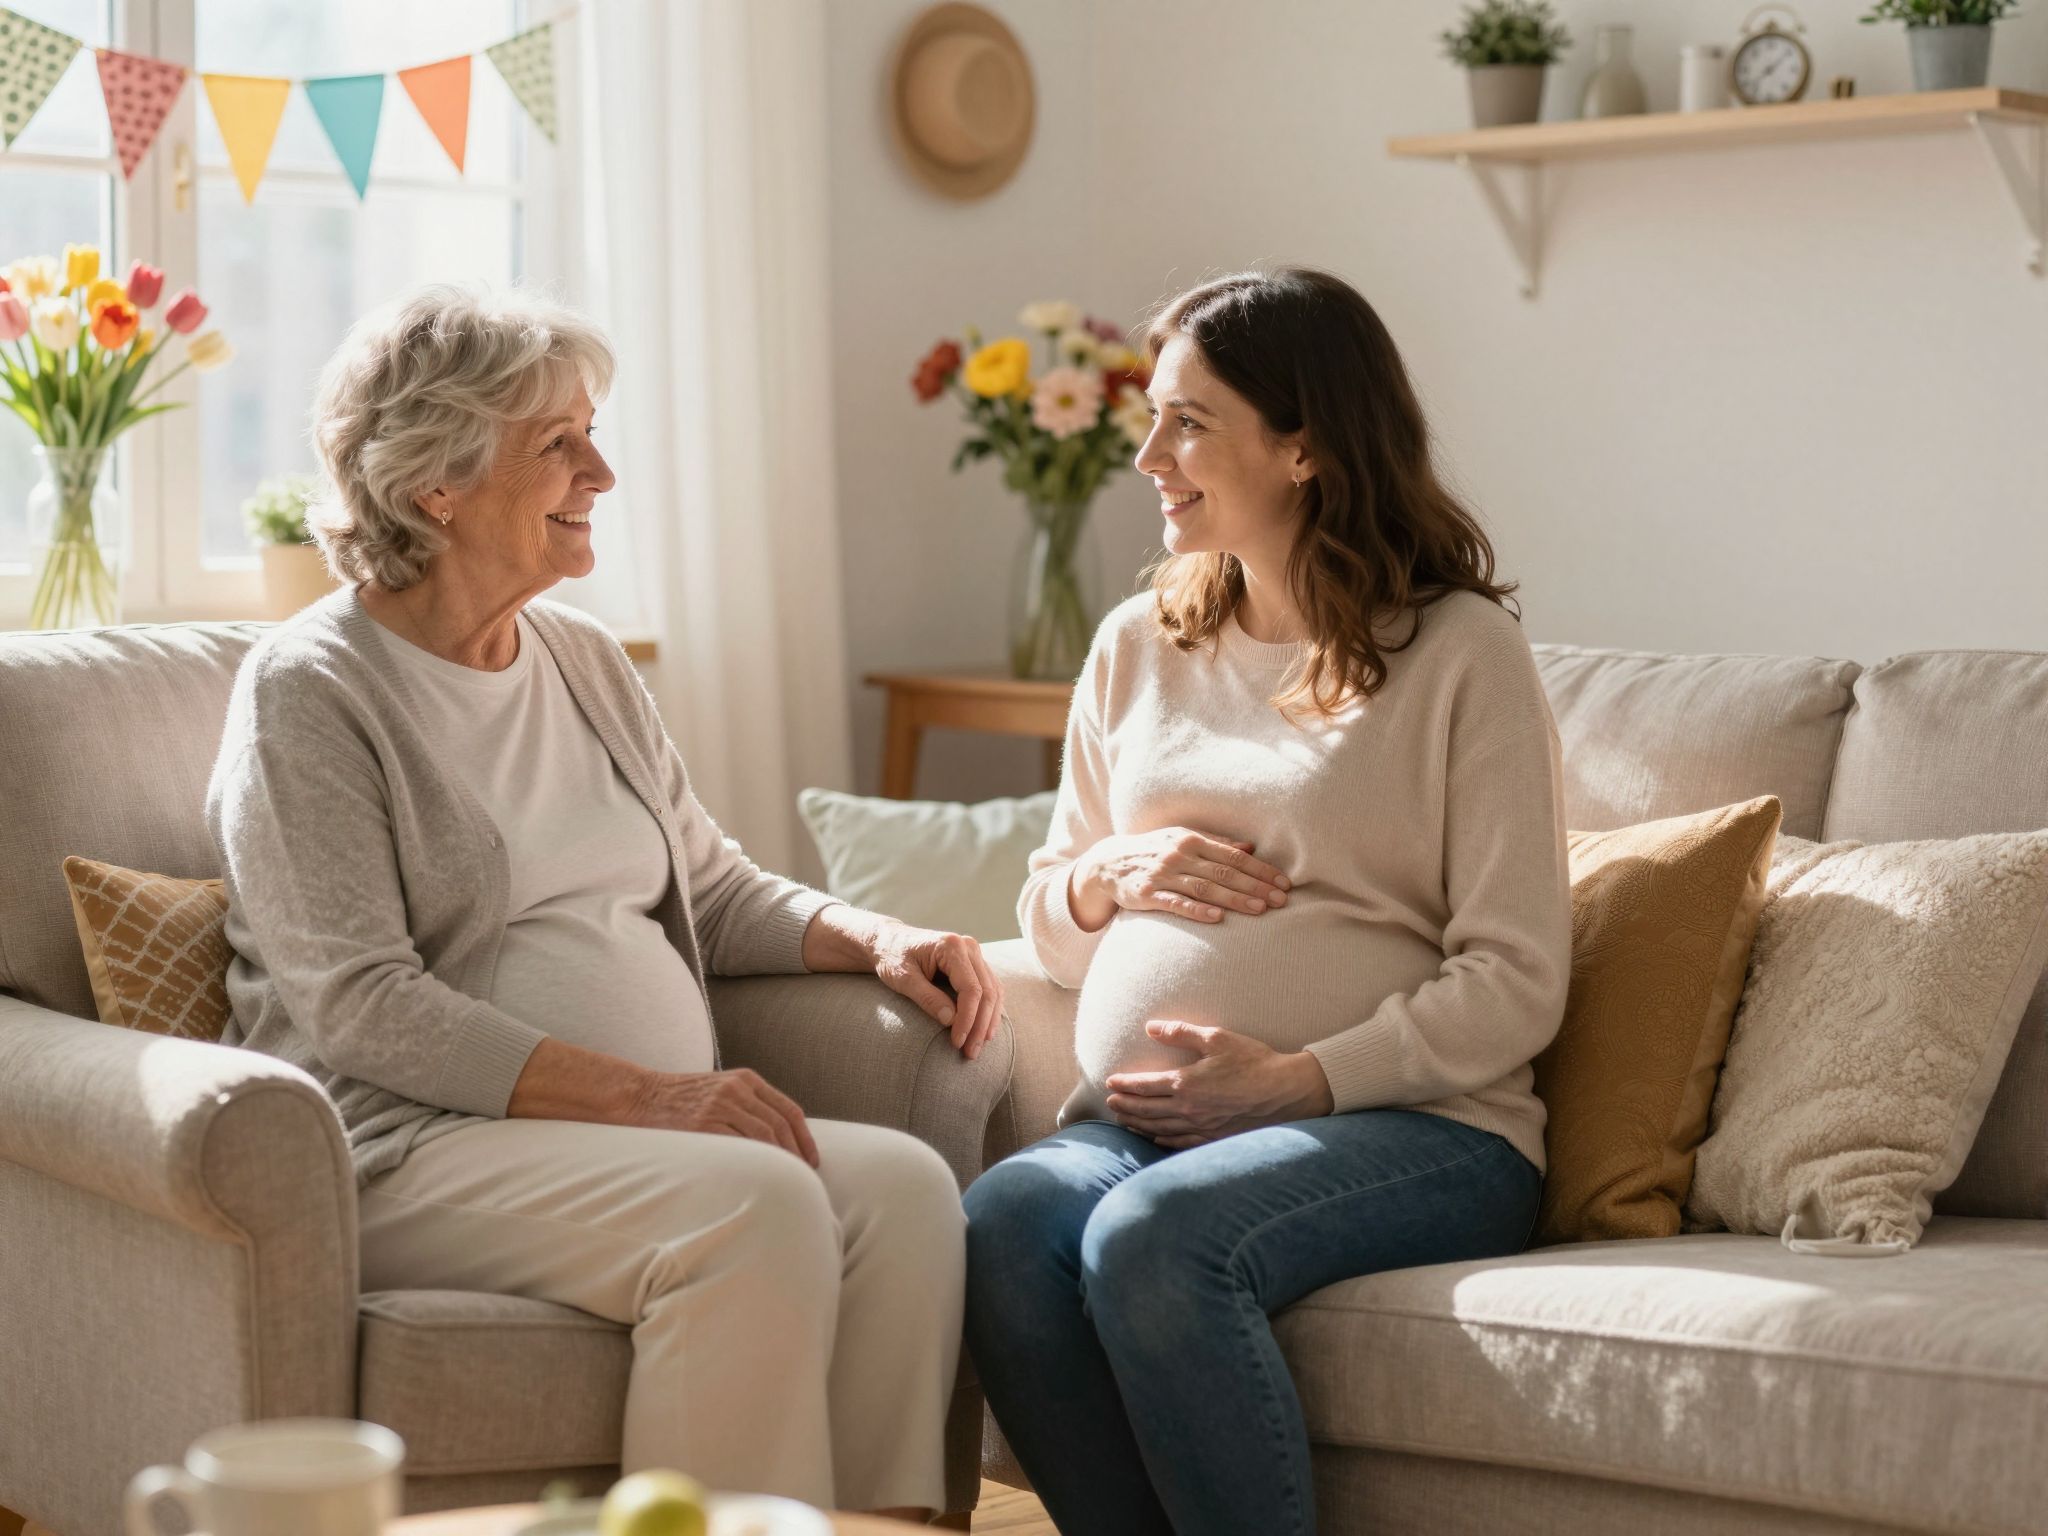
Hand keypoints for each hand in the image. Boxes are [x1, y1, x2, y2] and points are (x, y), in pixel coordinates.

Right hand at [626, 1067, 819, 1165]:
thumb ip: (749, 1104)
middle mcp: (736, 1089)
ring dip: (780, 1161)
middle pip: (780, 1125)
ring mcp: (719, 1105)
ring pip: (763, 1136)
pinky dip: (754, 1162)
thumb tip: (780, 1138)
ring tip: (787, 1180)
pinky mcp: (702, 1124)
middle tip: (804, 1176)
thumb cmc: (683, 1098)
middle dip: (796, 1153)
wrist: (642, 1095)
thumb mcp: (722, 1088)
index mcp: (746, 1079)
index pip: (788, 1110)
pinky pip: (737, 1146)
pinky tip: (760, 1177)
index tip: (812, 1159)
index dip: (805, 1137)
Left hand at [868, 919, 1002, 1061]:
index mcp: (951, 946)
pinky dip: (989, 1011)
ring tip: (978, 1046)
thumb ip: (926, 997)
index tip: (957, 1042)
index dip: (967, 1019)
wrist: (890, 941)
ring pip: (994, 991)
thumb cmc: (892, 958)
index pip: (971, 989)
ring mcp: (974, 954)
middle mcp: (969, 947)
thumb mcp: (903, 978)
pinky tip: (984, 1030)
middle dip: (980, 1025)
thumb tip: (950, 1021)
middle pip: (988, 991)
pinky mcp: (974, 964)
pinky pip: (991, 988)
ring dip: (989, 1021)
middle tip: (970, 1053)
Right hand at [1071, 829, 1292, 929]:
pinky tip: (1217, 918)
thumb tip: (1250, 847)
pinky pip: (1175, 903)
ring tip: (1260, 910)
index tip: (1283, 883)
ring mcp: (1162, 874)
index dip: (1260, 870)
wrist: (1107, 862)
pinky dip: (1197, 910)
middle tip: (1281, 900)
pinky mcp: (1146, 894)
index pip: (1233, 856)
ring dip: (1234, 899)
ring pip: (1204, 888)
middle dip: (1255, 886)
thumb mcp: (1182, 839)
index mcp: (1191, 839)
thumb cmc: (1153, 850)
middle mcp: (1178, 854)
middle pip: (1224, 872)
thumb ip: (1215, 843)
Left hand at [1105, 1021, 1335, 1148]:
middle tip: (1110, 1103)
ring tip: (1124, 1121)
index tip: (1110, 1082)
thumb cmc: (1253, 1061)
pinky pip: (1180, 1143)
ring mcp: (1201, 1127)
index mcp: (1186, 1083)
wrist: (1285, 1092)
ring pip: (1159, 1129)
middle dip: (1125, 1106)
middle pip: (1146, 1110)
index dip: (1124, 1085)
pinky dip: (1163, 1141)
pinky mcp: (1214, 1138)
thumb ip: (1181, 1033)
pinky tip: (1156, 1138)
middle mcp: (1188, 1109)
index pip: (1144, 1086)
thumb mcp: (1217, 1038)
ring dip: (1138, 1124)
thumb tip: (1151, 1027)